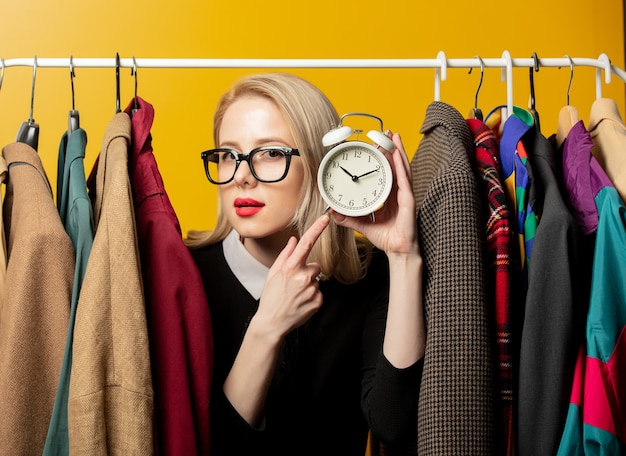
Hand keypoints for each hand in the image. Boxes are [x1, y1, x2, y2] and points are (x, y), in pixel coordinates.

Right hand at [256, 214, 330, 337]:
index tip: (325, 218)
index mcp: (291, 267)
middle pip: (315, 266)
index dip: (317, 229)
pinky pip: (319, 292)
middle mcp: (303, 276)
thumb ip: (286, 254)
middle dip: (307, 272)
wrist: (272, 322)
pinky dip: (312, 296)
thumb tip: (294, 240)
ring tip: (296, 294)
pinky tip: (301, 301)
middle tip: (293, 284)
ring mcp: (312, 289)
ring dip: (309, 284)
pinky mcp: (318, 301)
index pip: (306, 243)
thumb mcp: (274, 273)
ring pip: (317, 279)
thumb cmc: (271, 297)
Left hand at [330, 132, 418, 257]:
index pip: (386, 172)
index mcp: (390, 196)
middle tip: (385, 132)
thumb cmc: (386, 238)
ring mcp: (405, 194)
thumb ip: (349, 218)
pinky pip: (404, 180)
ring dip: (398, 150)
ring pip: (402, 167)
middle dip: (391, 148)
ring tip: (393, 136)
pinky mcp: (409, 200)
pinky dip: (401, 166)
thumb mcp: (363, 225)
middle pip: (395, 165)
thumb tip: (333, 212)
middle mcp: (399, 192)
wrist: (398, 250)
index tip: (376, 146)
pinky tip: (397, 154)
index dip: (383, 158)